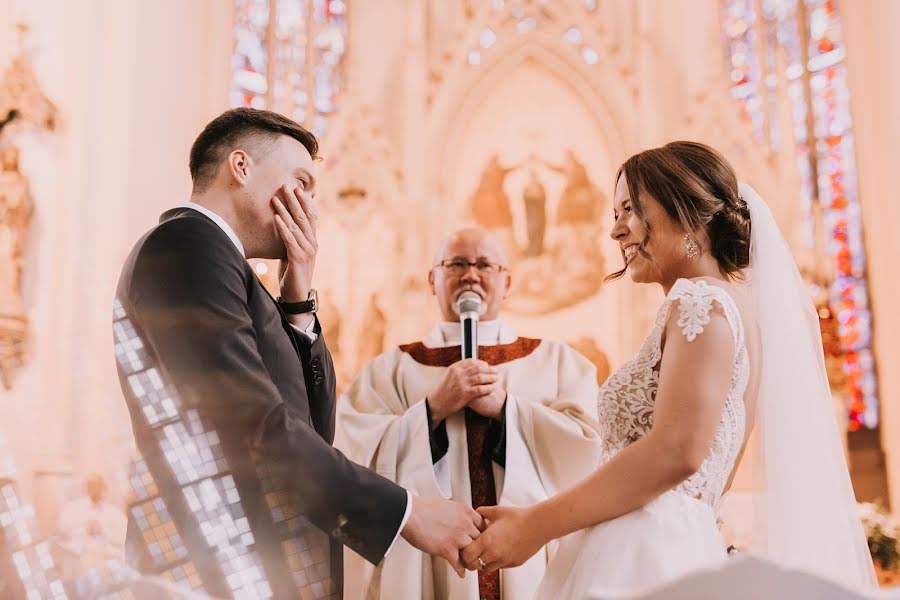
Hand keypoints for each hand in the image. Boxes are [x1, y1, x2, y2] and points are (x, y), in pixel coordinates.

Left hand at [271, 184, 317, 326]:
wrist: (297, 296)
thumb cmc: (293, 274)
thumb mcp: (292, 253)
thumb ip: (291, 240)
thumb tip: (283, 226)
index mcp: (312, 241)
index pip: (310, 217)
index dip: (303, 202)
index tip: (296, 188)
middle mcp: (312, 244)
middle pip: (303, 217)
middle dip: (293, 200)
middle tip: (285, 185)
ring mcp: (307, 251)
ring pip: (295, 226)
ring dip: (285, 210)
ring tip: (275, 198)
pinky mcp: (298, 259)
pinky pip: (289, 240)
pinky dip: (283, 228)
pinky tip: (276, 218)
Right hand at [401, 496, 485, 576]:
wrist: (410, 513)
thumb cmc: (423, 508)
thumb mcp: (448, 505)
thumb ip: (457, 513)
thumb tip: (458, 518)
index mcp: (466, 511)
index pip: (483, 525)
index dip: (481, 533)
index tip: (479, 539)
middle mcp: (465, 524)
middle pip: (481, 540)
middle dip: (479, 548)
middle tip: (476, 553)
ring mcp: (458, 537)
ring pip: (473, 553)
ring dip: (471, 560)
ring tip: (470, 565)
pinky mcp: (447, 549)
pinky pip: (459, 564)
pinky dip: (460, 570)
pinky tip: (461, 572)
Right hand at [427, 360, 499, 425]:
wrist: (436, 403)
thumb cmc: (442, 391)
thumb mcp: (447, 376)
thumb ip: (457, 371)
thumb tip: (468, 366)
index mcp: (454, 368)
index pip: (471, 361)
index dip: (481, 363)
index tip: (486, 365)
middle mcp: (458, 374)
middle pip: (478, 368)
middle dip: (489, 369)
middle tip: (496, 370)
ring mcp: (462, 384)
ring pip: (481, 378)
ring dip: (491, 378)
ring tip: (496, 378)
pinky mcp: (465, 394)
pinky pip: (481, 389)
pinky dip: (488, 388)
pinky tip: (492, 388)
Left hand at [461, 505, 545, 572]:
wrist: (538, 525)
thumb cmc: (519, 517)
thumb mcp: (497, 511)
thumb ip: (482, 512)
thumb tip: (476, 512)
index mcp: (487, 540)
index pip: (466, 555)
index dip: (464, 552)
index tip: (466, 547)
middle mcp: (494, 553)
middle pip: (473, 566)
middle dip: (471, 560)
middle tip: (474, 552)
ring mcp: (504, 560)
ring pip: (486, 569)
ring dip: (484, 562)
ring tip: (488, 550)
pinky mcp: (513, 564)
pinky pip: (499, 567)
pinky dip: (497, 561)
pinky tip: (501, 550)